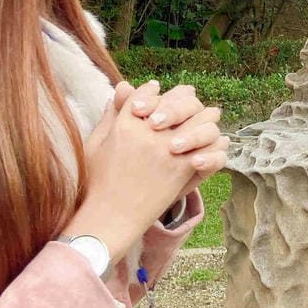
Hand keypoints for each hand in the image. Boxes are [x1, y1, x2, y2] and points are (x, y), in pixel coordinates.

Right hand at [63, 86, 212, 261]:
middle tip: (188, 101)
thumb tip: (124, 88)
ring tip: (202, 123)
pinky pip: (208, 146)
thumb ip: (111, 115)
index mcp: (126, 122)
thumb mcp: (95, 144)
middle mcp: (148, 130)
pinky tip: (208, 147)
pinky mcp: (181, 167)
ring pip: (200, 117)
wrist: (108, 218)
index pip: (148, 92)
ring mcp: (167, 147)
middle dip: (184, 99)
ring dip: (203, 118)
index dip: (155, 90)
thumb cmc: (96, 184)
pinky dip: (212, 146)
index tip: (159, 90)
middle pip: (178, 99)